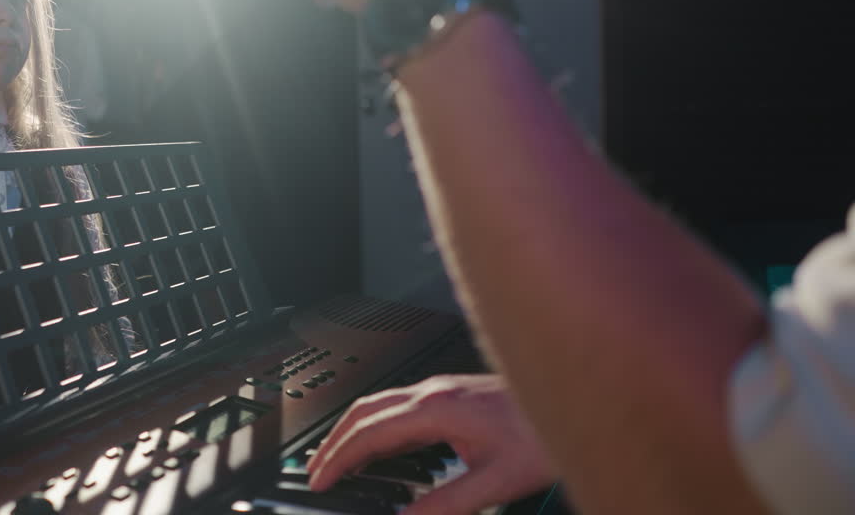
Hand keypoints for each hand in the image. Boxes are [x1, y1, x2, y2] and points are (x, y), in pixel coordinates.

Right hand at [307, 374, 555, 514]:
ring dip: (352, 430)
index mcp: (436, 408)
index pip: (369, 433)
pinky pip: (396, 405)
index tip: (321, 479)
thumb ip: (448, 504)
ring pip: (379, 404)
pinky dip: (375, 426)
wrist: (577, 397)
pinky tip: (381, 445)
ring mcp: (440, 389)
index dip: (339, 458)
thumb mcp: (496, 481)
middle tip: (315, 470)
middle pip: (364, 411)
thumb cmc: (543, 432)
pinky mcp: (450, 394)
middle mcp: (433, 392)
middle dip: (333, 441)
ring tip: (338, 458)